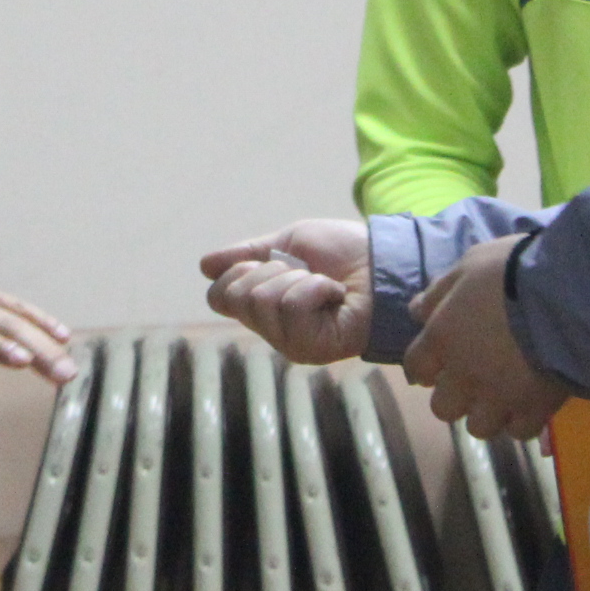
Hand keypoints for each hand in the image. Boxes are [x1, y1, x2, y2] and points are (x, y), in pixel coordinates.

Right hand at [199, 219, 370, 365]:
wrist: (385, 261)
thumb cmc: (345, 252)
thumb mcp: (290, 242)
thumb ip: (248, 254)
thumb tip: (204, 265)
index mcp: (263, 305)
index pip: (218, 296)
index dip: (238, 271)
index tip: (272, 260)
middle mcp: (271, 328)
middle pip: (234, 297)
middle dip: (269, 270)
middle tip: (304, 271)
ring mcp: (289, 341)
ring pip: (261, 301)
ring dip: (296, 278)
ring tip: (324, 284)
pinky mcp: (310, 349)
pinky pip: (290, 307)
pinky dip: (313, 288)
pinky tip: (334, 296)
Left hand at [402, 234, 570, 439]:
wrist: (566, 295)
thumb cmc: (513, 271)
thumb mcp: (471, 264)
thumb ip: (441, 290)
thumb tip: (417, 310)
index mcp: (442, 338)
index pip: (416, 367)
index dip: (423, 368)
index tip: (433, 367)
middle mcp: (464, 376)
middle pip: (443, 408)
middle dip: (455, 396)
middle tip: (472, 380)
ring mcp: (499, 398)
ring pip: (479, 427)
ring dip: (487, 412)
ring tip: (502, 395)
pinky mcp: (534, 410)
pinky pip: (519, 431)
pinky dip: (521, 420)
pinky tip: (529, 403)